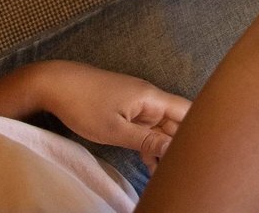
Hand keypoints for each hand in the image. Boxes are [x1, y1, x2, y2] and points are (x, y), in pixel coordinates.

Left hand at [29, 61, 190, 171]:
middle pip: (176, 122)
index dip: (198, 130)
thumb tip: (174, 148)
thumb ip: (147, 140)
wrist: (56, 85)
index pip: (188, 112)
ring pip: (161, 127)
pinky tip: (150, 163)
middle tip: (184, 169)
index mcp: (152, 98)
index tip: (201, 152)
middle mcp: (150, 99)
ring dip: (164, 147)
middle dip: (181, 144)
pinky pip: (146, 128)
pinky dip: (149, 144)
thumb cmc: (84, 105)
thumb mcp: (115, 130)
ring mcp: (138, 104)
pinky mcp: (127, 110)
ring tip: (166, 173)